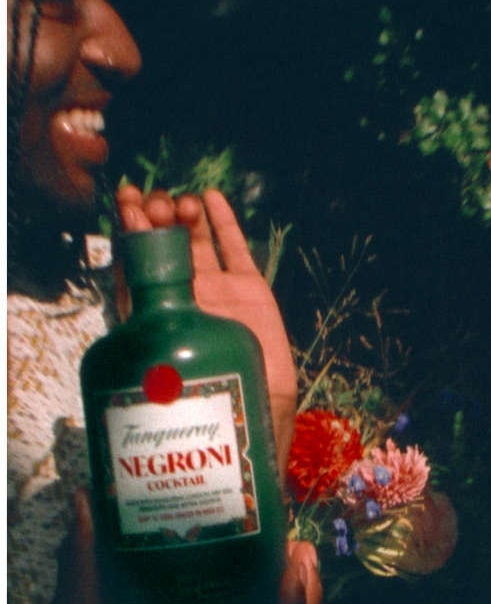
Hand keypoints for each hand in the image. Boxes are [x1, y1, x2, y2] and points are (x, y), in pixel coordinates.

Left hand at [116, 185, 297, 476]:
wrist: (258, 405)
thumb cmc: (209, 392)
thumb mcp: (168, 356)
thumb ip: (149, 323)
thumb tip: (119, 282)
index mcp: (157, 311)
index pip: (137, 261)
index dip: (131, 230)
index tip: (126, 201)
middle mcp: (183, 296)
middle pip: (165, 245)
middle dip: (157, 219)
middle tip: (155, 202)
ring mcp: (217, 289)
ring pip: (197, 241)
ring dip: (186, 217)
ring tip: (182, 203)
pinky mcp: (248, 288)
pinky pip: (234, 250)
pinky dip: (223, 223)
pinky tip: (211, 198)